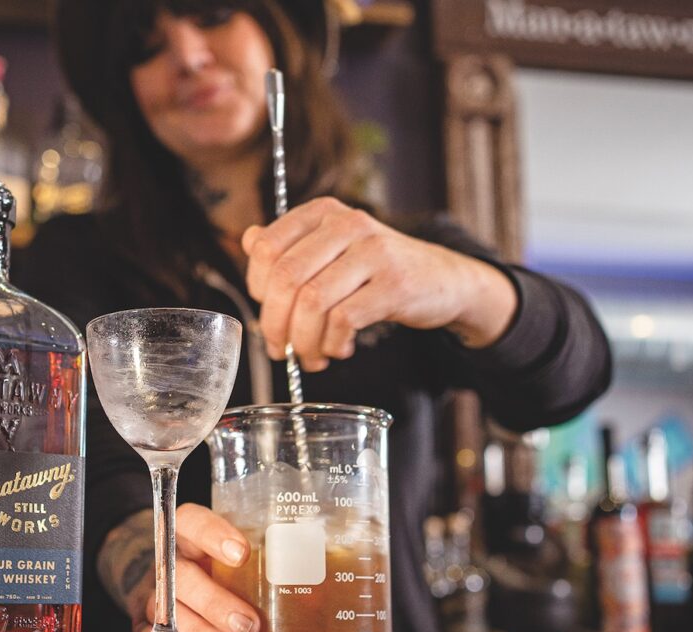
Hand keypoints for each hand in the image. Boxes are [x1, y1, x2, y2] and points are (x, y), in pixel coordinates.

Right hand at [97, 504, 259, 631]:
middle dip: (214, 602)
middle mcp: (168, 561)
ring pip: (168, 610)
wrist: (175, 576)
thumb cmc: (219, 563)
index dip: (213, 535)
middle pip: (181, 575)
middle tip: (249, 624)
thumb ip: (265, 559)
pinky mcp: (148, 623)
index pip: (192, 522)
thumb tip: (320, 579)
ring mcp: (154, 593)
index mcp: (188, 533)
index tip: (242, 554)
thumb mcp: (234, 549)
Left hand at [242, 197, 516, 369]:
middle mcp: (347, 224)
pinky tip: (340, 349)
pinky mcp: (394, 284)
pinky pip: (344, 320)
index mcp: (323, 212)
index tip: (270, 313)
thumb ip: (291, 245)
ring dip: (305, 341)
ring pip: (313, 303)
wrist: (444, 279)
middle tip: (280, 349)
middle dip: (276, 325)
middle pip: (286, 279)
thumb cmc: (378, 269)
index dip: (257, 289)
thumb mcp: (333, 249)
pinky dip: (333, 344)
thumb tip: (248, 239)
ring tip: (312, 357)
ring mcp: (373, 251)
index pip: (266, 248)